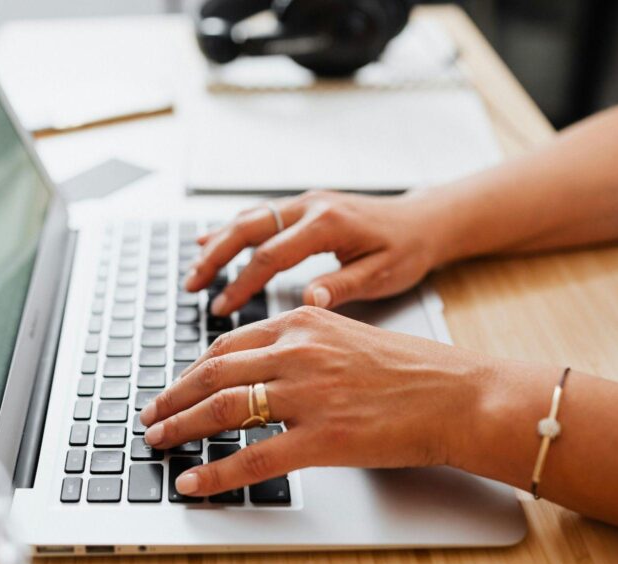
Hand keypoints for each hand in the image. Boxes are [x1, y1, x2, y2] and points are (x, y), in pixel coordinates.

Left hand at [139, 307, 494, 496]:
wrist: (459, 395)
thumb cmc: (411, 371)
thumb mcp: (348, 337)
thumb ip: (303, 344)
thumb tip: (265, 363)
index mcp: (302, 325)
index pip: (227, 345)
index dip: (192, 371)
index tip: (173, 387)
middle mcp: (298, 353)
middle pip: (214, 374)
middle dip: (173, 398)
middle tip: (151, 417)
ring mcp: (309, 395)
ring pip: (224, 409)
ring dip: (183, 427)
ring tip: (159, 442)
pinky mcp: (323, 438)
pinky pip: (255, 458)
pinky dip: (217, 472)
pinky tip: (194, 481)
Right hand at [185, 190, 442, 315]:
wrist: (425, 221)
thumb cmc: (407, 250)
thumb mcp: (382, 274)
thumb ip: (342, 285)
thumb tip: (308, 300)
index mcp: (328, 223)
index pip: (271, 255)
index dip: (243, 282)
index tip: (223, 307)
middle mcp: (311, 205)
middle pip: (248, 228)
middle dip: (216, 257)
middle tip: (192, 286)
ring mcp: (305, 202)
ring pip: (249, 218)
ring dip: (219, 243)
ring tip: (195, 271)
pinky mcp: (304, 207)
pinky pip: (260, 215)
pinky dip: (233, 230)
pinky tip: (211, 242)